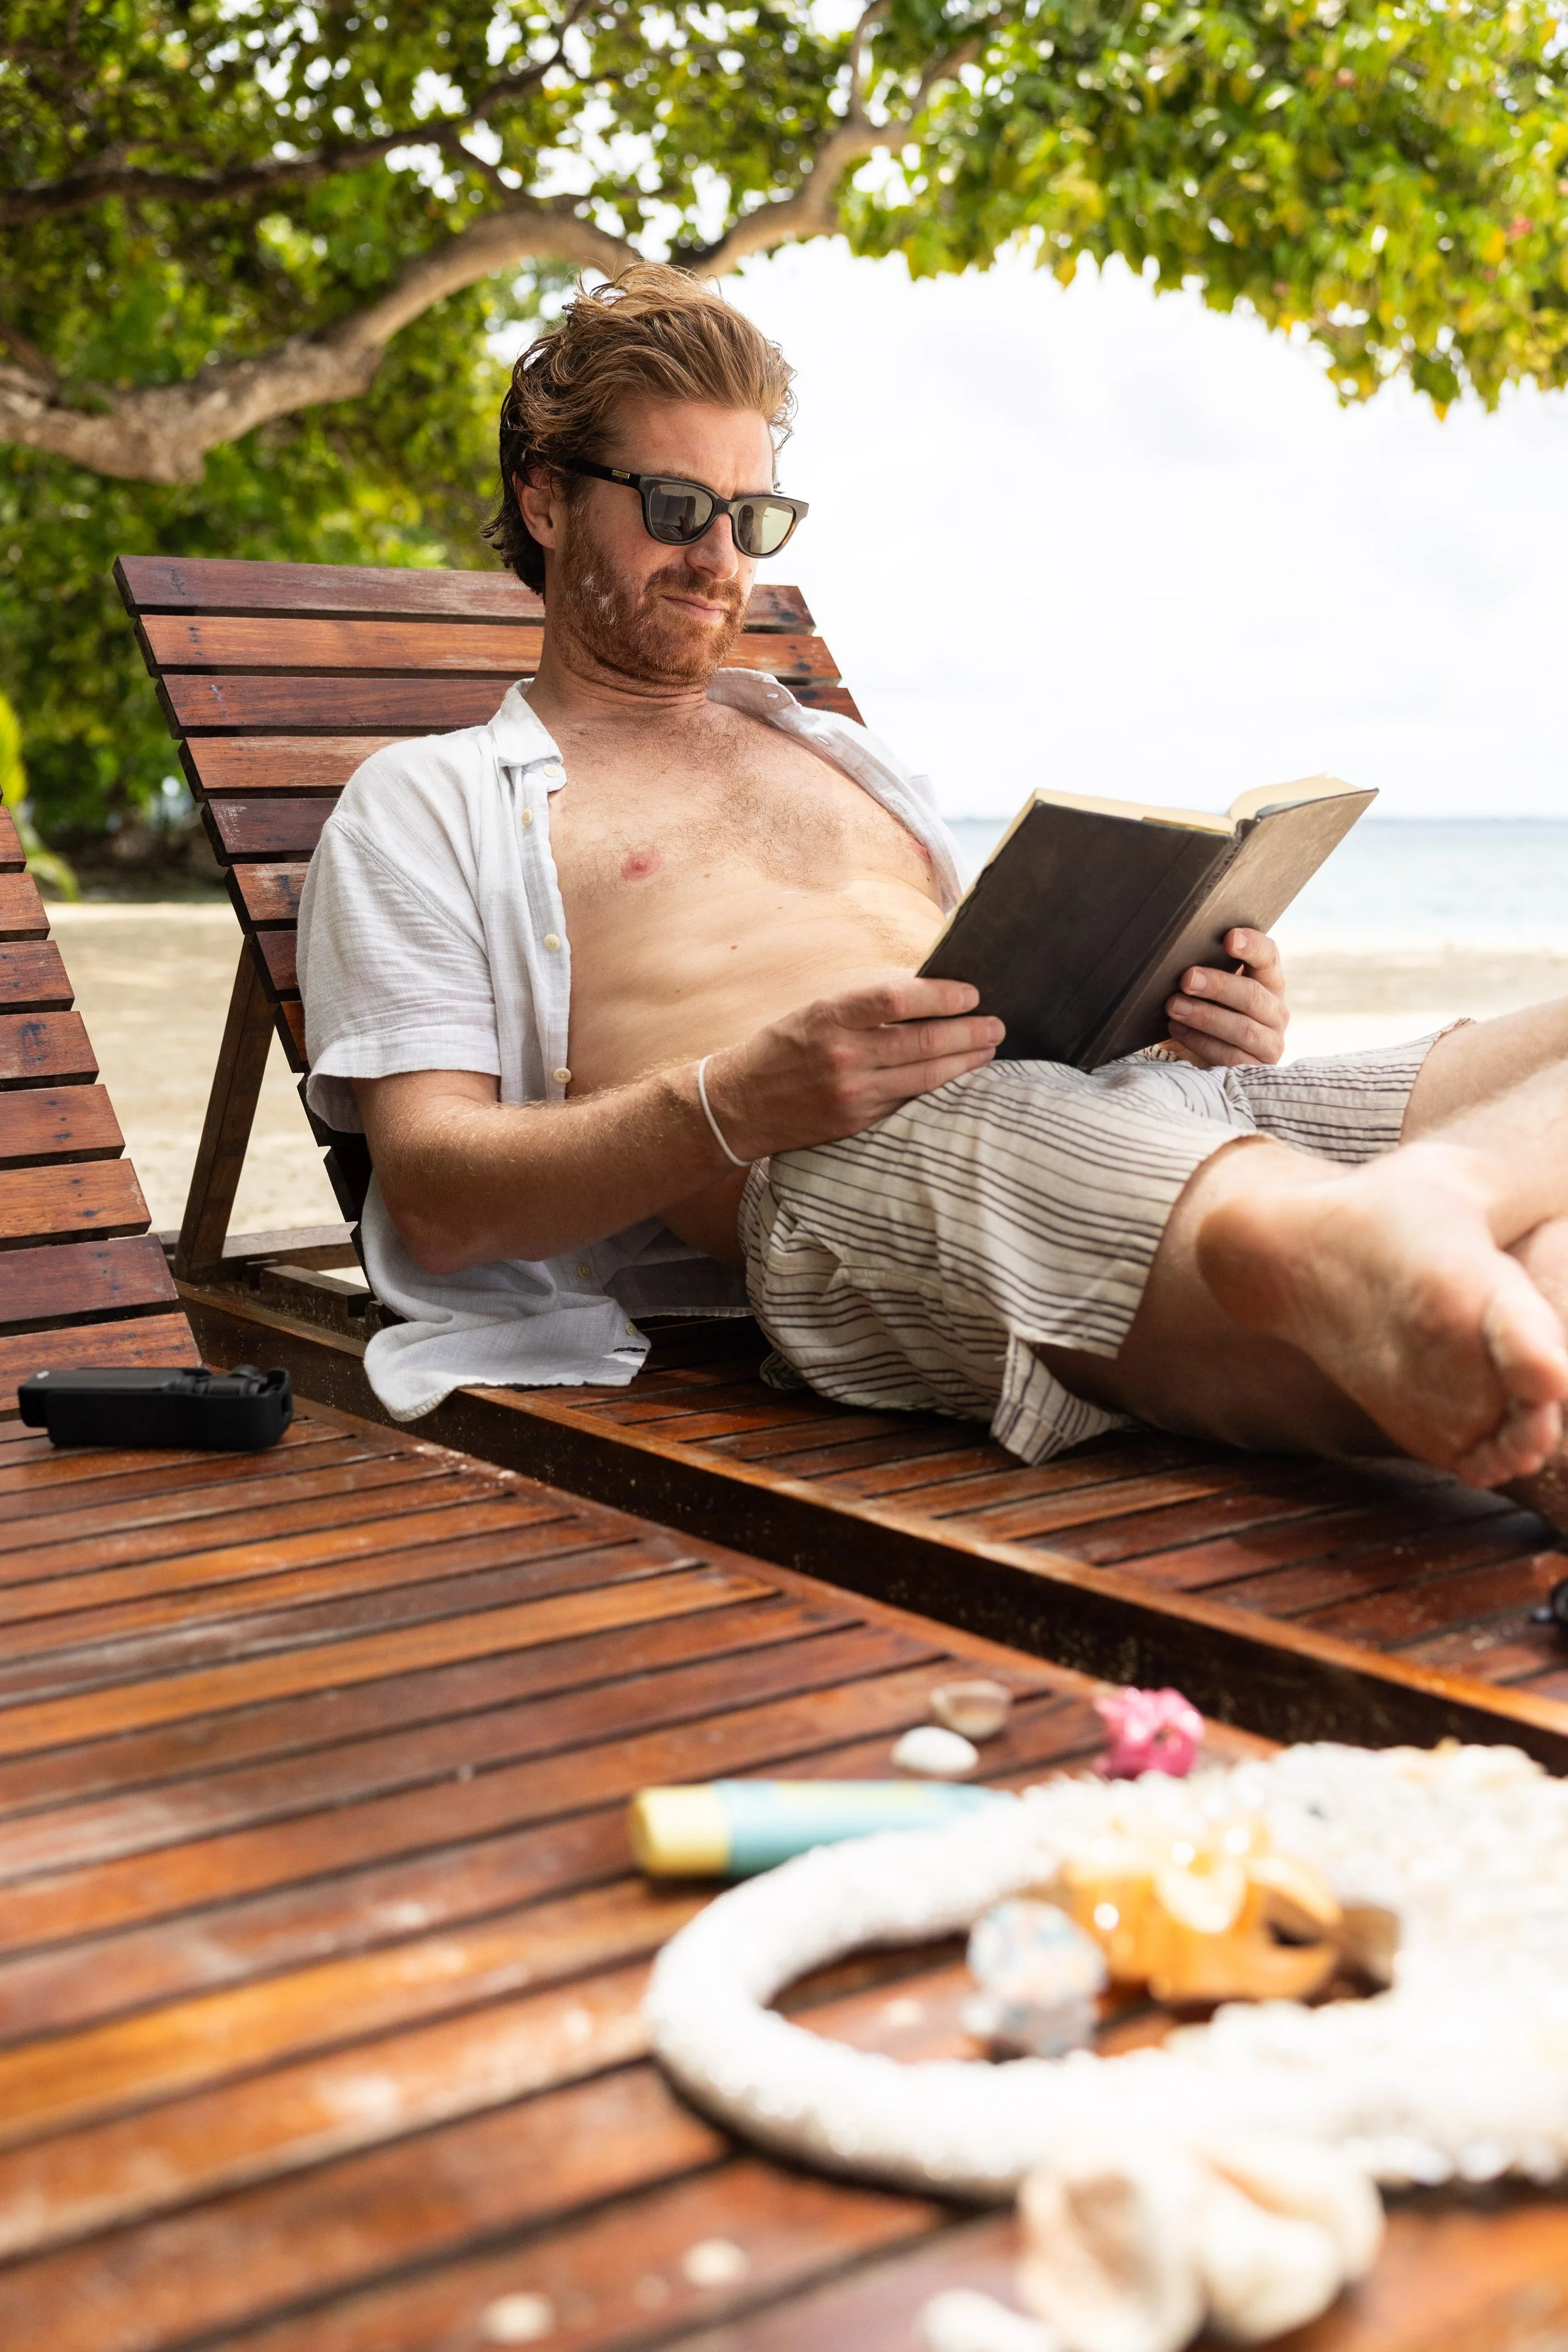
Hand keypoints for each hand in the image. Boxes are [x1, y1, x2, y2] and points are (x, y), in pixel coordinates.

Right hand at [703, 978, 1003, 1160]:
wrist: (739, 1105)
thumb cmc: (783, 1048)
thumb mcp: (815, 1012)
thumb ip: (864, 1006)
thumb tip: (925, 995)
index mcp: (831, 1016)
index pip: (899, 998)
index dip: (943, 995)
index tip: (971, 994)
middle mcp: (844, 1054)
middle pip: (924, 1041)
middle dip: (970, 1033)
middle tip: (997, 1025)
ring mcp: (853, 1092)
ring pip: (926, 1076)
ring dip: (966, 1063)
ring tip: (989, 1050)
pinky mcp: (858, 1121)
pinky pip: (910, 1102)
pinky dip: (939, 1089)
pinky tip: (959, 1079)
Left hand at [1164, 929, 1288, 1067]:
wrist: (1204, 1057)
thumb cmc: (1207, 1011)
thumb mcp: (1209, 990)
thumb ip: (1205, 970)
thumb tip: (1176, 954)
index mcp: (1269, 982)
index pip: (1269, 957)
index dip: (1252, 946)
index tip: (1229, 938)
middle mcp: (1276, 1011)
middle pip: (1253, 995)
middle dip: (1218, 985)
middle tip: (1187, 978)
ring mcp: (1270, 1042)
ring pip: (1242, 1028)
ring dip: (1205, 1016)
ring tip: (1174, 1006)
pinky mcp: (1255, 1069)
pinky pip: (1229, 1056)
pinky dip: (1200, 1042)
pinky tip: (1177, 1030)